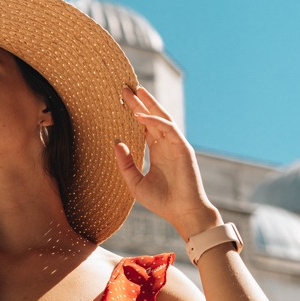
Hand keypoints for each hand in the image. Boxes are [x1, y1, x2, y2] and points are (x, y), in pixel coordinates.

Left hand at [114, 86, 221, 239]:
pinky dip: (154, 122)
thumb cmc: (161, 200)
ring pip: (162, 118)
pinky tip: (140, 116)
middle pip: (152, 118)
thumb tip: (116, 143)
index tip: (120, 102)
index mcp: (157, 151)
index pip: (144, 127)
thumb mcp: (134, 182)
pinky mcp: (183, 149)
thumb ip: (125, 163)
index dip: (133, 113)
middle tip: (125, 88)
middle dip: (139, 103)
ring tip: (136, 91)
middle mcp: (166, 145)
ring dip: (149, 104)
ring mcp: (176, 145)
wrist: (183, 212)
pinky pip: (168, 130)